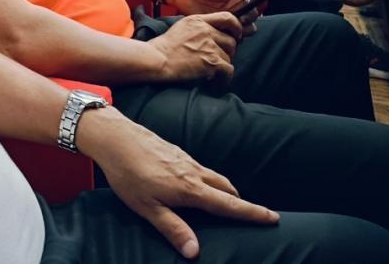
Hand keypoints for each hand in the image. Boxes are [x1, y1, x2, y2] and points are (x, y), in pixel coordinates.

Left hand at [78, 109, 278, 258]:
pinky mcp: (176, 151)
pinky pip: (201, 168)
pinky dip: (210, 180)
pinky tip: (199, 185)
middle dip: (242, 203)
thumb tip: (195, 252)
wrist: (115, 137)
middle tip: (253, 215)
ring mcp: (185, 159)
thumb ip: (173, 228)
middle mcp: (193, 171)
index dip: (252, 213)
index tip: (273, 217)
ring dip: (226, 190)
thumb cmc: (127, 174)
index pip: (228, 204)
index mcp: (189, 188)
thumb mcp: (146, 207)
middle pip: (226, 188)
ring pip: (214, 176)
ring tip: (229, 203)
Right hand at [144, 12, 241, 82]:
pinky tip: (215, 82)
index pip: (228, 17)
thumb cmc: (164, 47)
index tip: (237, 35)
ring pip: (229, 57)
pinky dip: (223, 79)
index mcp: (198, 20)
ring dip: (222, 66)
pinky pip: (228, 70)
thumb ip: (198, 27)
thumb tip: (214, 34)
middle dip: (227, 52)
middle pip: (231, 41)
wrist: (156, 59)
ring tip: (211, 73)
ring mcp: (210, 46)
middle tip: (217, 60)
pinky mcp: (211, 62)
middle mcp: (206, 31)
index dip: (236, 27)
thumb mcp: (181, 28)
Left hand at [166, 0, 264, 31]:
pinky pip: (226, 36)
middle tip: (239, 19)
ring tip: (231, 25)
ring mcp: (225, 19)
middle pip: (250, 21)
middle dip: (248, 22)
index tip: (251, 10)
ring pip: (240, 31)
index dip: (256, 10)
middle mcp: (234, 9)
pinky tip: (222, 30)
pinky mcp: (215, 27)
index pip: (256, 7)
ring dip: (239, 31)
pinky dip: (227, 36)